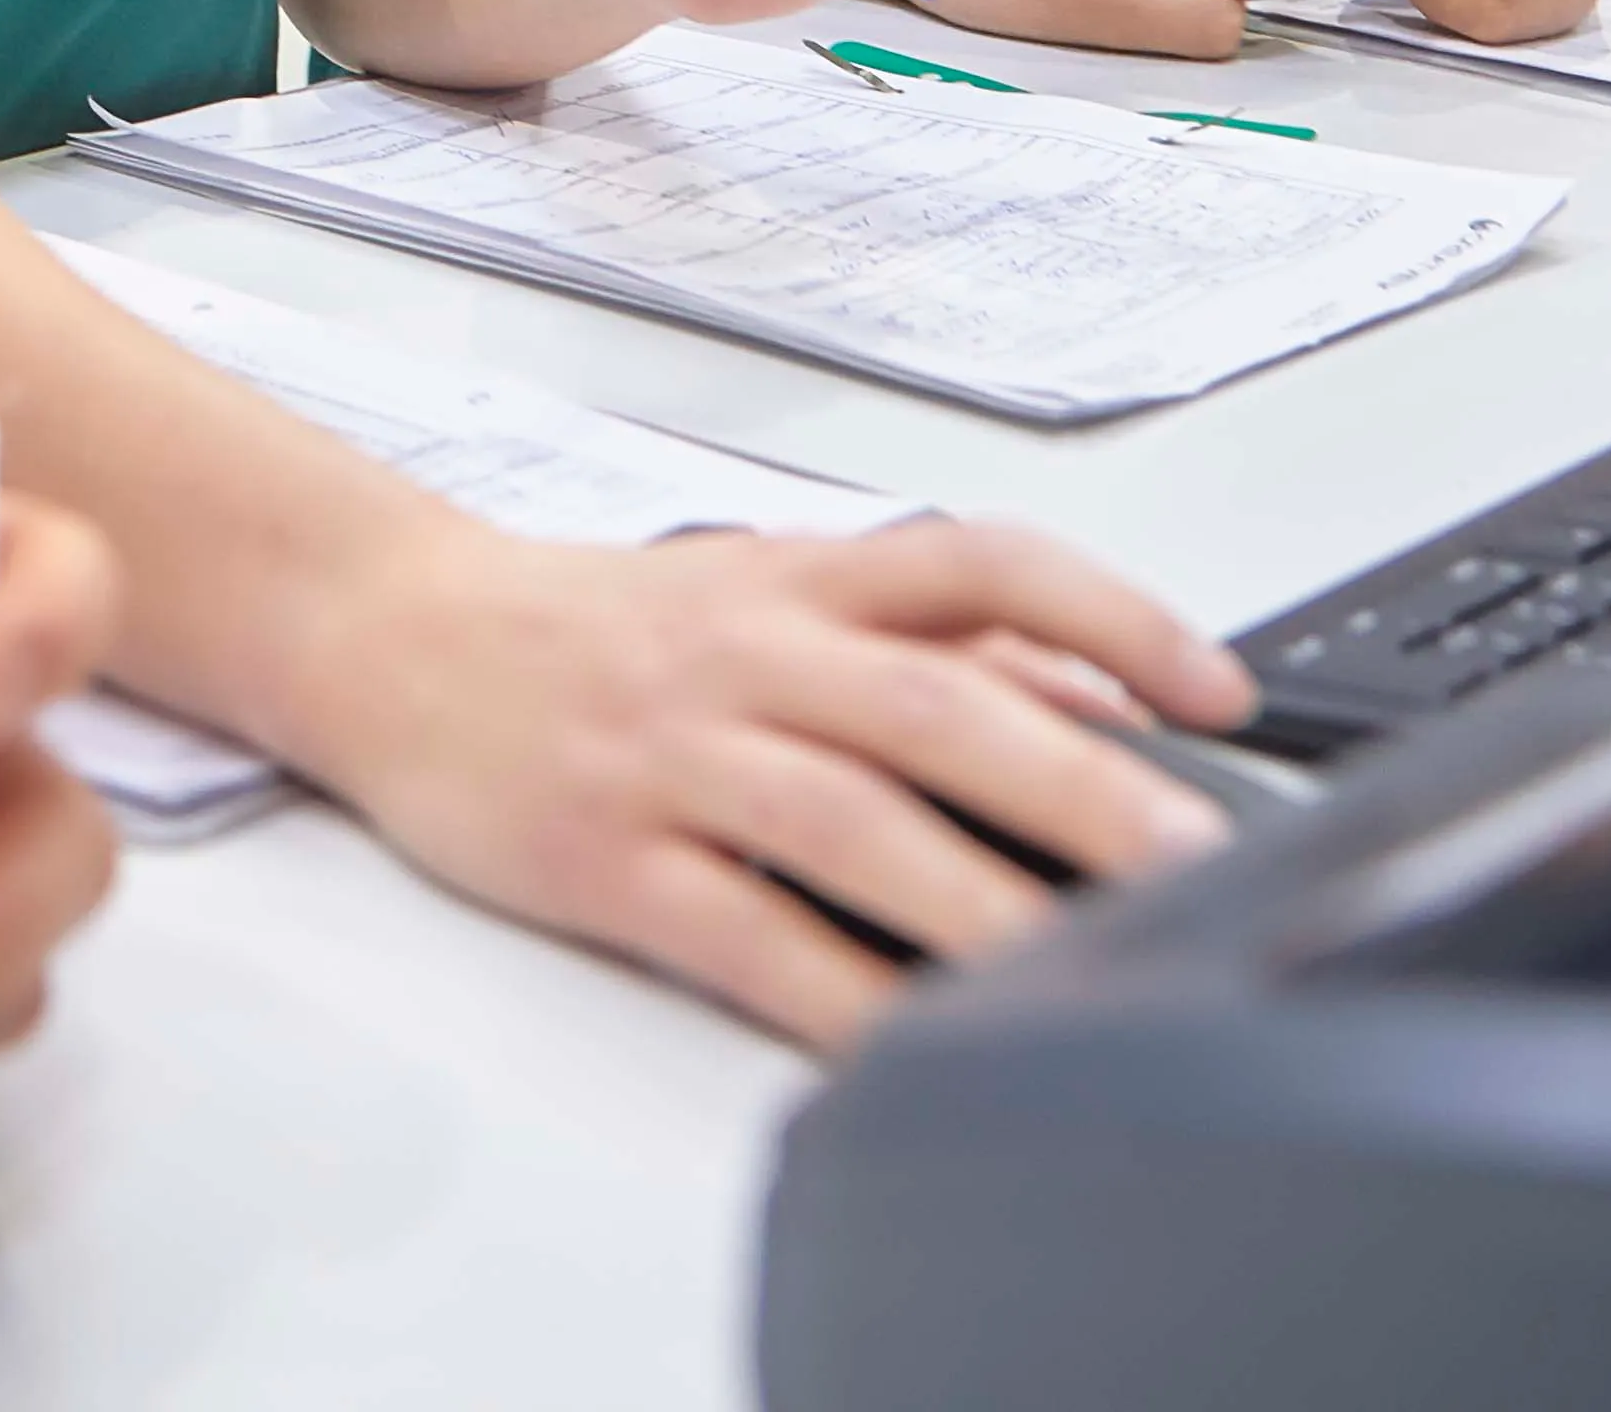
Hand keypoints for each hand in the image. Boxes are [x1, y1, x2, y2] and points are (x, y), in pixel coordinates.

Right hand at [299, 517, 1253, 1049]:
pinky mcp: (602, 855)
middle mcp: (746, 652)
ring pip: (848, 823)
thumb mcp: (767, 592)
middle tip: (1193, 862)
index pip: (981, 565)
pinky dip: (830, 992)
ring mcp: (672, 754)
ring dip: (977, 901)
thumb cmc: (597, 628)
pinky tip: (906, 1044)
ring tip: (1082, 968)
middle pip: (935, 708)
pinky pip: (739, 933)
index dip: (1113, 618)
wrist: (391, 633)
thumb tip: (1105, 698)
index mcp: (801, 578)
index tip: (1220, 693)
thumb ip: (928, 639)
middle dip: (1081, 787)